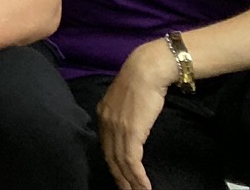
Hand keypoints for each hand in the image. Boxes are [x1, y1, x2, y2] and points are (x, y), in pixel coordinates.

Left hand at [96, 41, 173, 189]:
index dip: (113, 164)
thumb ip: (123, 114)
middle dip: (119, 178)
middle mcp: (106, 123)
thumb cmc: (141, 82)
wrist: (146, 70)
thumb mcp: (126, 100)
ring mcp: (117, 128)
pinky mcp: (131, 132)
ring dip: (130, 181)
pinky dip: (137, 176)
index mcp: (103, 114)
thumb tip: (130, 125)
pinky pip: (132, 160)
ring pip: (121, 162)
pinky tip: (144, 185)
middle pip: (110, 157)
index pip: (106, 146)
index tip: (120, 177)